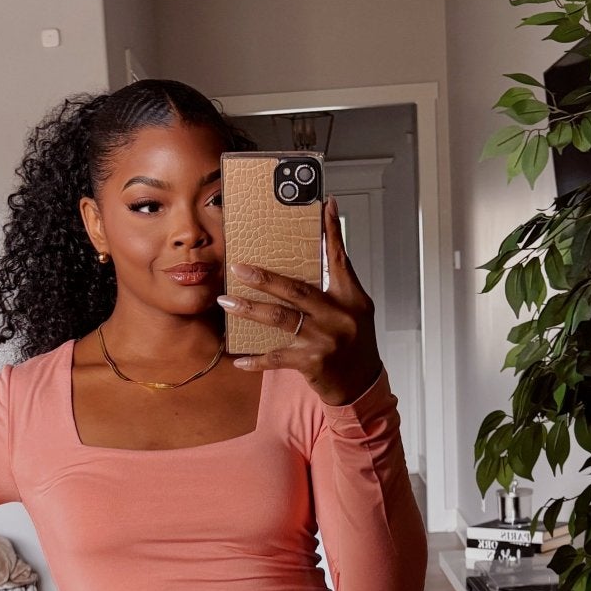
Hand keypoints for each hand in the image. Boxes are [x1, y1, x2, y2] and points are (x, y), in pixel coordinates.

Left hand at [219, 195, 383, 406]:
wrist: (363, 385)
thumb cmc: (354, 344)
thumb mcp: (354, 310)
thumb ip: (336, 285)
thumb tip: (318, 252)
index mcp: (351, 298)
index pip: (339, 258)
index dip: (331, 231)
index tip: (323, 205)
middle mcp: (339, 316)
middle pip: (297, 289)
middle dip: (264, 278)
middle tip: (238, 267)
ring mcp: (325, 340)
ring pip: (280, 319)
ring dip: (250, 309)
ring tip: (227, 301)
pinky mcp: (312, 362)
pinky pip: (276, 357)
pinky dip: (256, 360)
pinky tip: (239, 359)